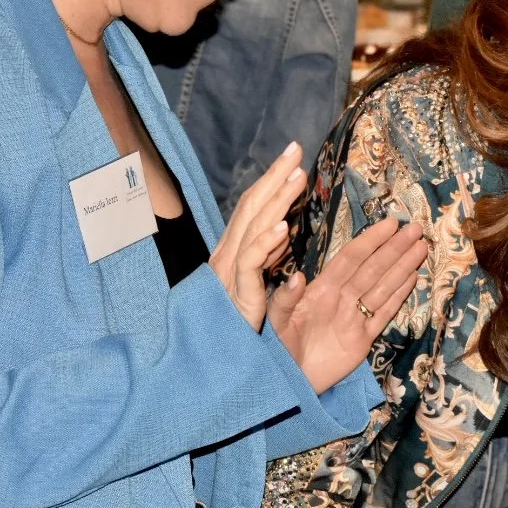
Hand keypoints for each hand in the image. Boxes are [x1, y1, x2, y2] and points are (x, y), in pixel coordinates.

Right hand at [210, 142, 306, 331]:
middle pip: (252, 207)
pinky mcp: (237, 294)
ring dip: (275, 200)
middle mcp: (228, 255)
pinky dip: (265, 243)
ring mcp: (230, 272)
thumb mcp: (253, 281)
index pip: (254, 207)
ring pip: (252, 228)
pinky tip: (283, 227)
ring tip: (296, 176)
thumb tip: (282, 228)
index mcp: (234, 251)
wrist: (211, 359)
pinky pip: (250, 264)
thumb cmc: (233, 322)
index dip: (272, 180)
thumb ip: (265, 255)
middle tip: (295, 149)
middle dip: (274, 176)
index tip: (292, 156)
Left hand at [268, 217, 426, 392]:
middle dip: (394, 248)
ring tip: (420, 247)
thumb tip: (298, 276)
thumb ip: (285, 299)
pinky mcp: (364, 339)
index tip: (389, 224)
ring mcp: (355, 317)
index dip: (370, 241)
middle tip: (415, 228)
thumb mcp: (275, 321)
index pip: (351, 259)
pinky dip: (399, 295)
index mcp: (321, 290)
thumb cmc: (277, 348)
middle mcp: (342, 299)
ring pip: (383, 287)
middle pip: (373, 269)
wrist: (287, 381)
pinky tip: (412, 277)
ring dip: (402, 267)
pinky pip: (384, 313)